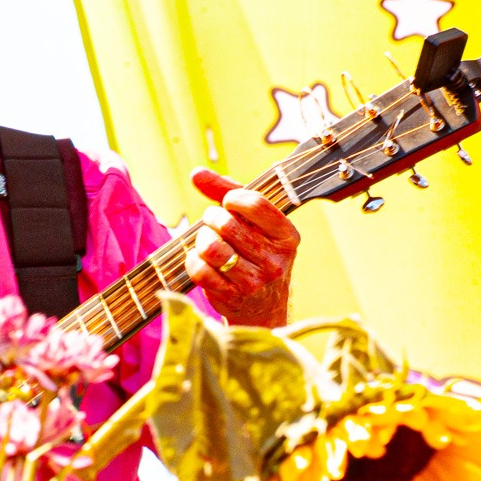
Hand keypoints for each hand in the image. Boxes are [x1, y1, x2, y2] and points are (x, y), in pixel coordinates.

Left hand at [183, 168, 298, 327]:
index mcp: (287, 236)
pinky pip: (199, 269)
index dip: (232, 198)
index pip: (255, 204)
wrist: (263, 307)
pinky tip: (201, 260)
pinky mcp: (232, 296)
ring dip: (201, 240)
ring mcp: (255, 280)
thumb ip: (228, 192)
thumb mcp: (255, 223)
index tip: (227, 202)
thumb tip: (197, 173)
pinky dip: (193, 260)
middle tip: (213, 223)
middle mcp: (275, 259)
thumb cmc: (256, 253)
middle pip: (227, 224)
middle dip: (211, 218)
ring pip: (210, 247)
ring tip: (207, 241)